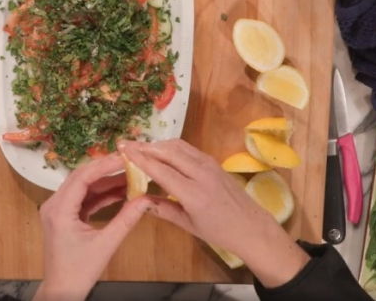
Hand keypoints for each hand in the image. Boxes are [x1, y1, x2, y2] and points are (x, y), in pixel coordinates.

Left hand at [34, 153, 151, 300]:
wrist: (62, 290)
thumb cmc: (78, 271)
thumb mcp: (106, 245)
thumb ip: (126, 219)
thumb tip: (146, 200)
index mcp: (59, 210)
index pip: (82, 177)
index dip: (104, 165)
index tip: (125, 158)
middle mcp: (54, 205)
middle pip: (81, 177)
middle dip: (106, 169)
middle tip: (130, 162)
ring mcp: (58, 210)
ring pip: (83, 186)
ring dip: (106, 182)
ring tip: (130, 176)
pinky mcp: (65, 216)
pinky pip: (84, 198)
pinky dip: (101, 194)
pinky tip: (120, 191)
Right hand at [119, 139, 309, 288]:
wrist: (251, 226)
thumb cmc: (219, 231)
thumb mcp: (188, 225)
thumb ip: (163, 210)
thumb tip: (139, 200)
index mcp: (193, 194)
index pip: (161, 170)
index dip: (140, 158)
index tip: (124, 149)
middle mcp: (201, 174)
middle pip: (168, 152)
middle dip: (145, 146)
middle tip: (126, 144)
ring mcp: (209, 165)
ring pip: (178, 146)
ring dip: (158, 144)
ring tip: (140, 146)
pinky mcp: (213, 161)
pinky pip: (188, 149)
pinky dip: (171, 146)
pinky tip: (161, 151)